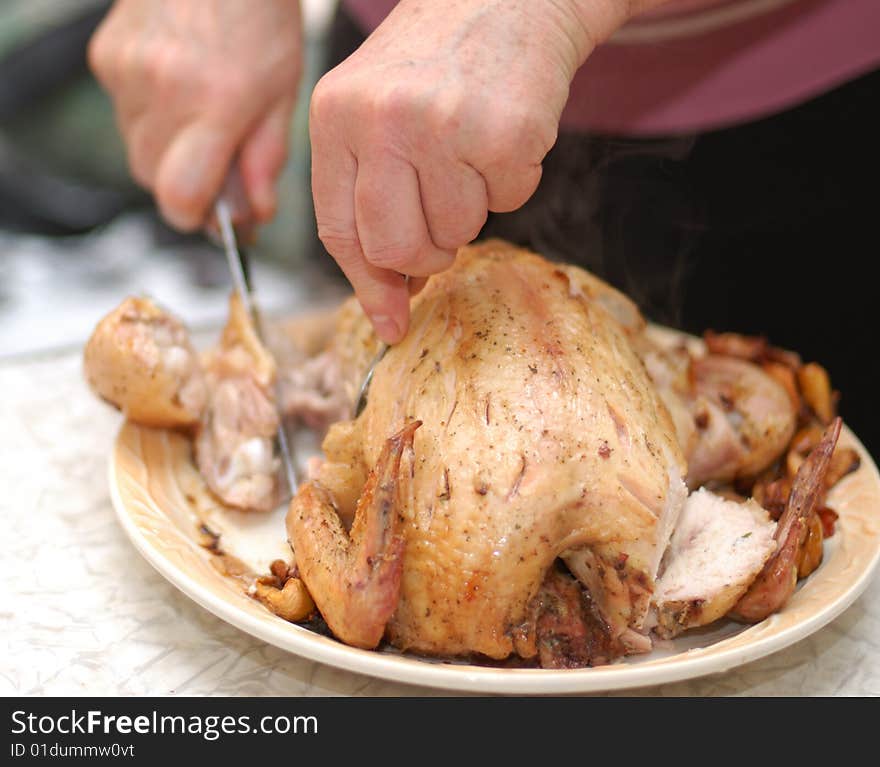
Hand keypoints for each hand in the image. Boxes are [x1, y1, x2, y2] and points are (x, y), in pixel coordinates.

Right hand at [88, 0, 301, 230]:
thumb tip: (253, 217)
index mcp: (215, 104)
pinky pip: (123, 114)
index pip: (179, 196)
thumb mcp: (283, 94)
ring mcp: (127, 71)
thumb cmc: (261, 19)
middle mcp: (163, 89)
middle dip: (186, 184)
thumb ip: (266, 161)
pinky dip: (150, 116)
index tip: (215, 215)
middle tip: (219, 161)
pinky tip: (179, 87)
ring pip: (136, 150)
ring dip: (168, 151)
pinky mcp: (105, 56)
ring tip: (202, 114)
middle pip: (153, 180)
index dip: (195, 217)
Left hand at [309, 0, 644, 342]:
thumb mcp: (376, 115)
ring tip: (471, 151)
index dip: (368, 284)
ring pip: (457, 233)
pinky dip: (512, 181)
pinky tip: (502, 134)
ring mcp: (442, 126)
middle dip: (427, 253)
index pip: (339, 232)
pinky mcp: (502, 134)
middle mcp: (381, 120)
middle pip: (396, 248)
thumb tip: (390, 305)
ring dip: (473, 209)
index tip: (390, 320)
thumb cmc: (438, 63)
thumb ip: (369, 200)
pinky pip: (509, 204)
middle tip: (444, 218)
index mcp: (335, 116)